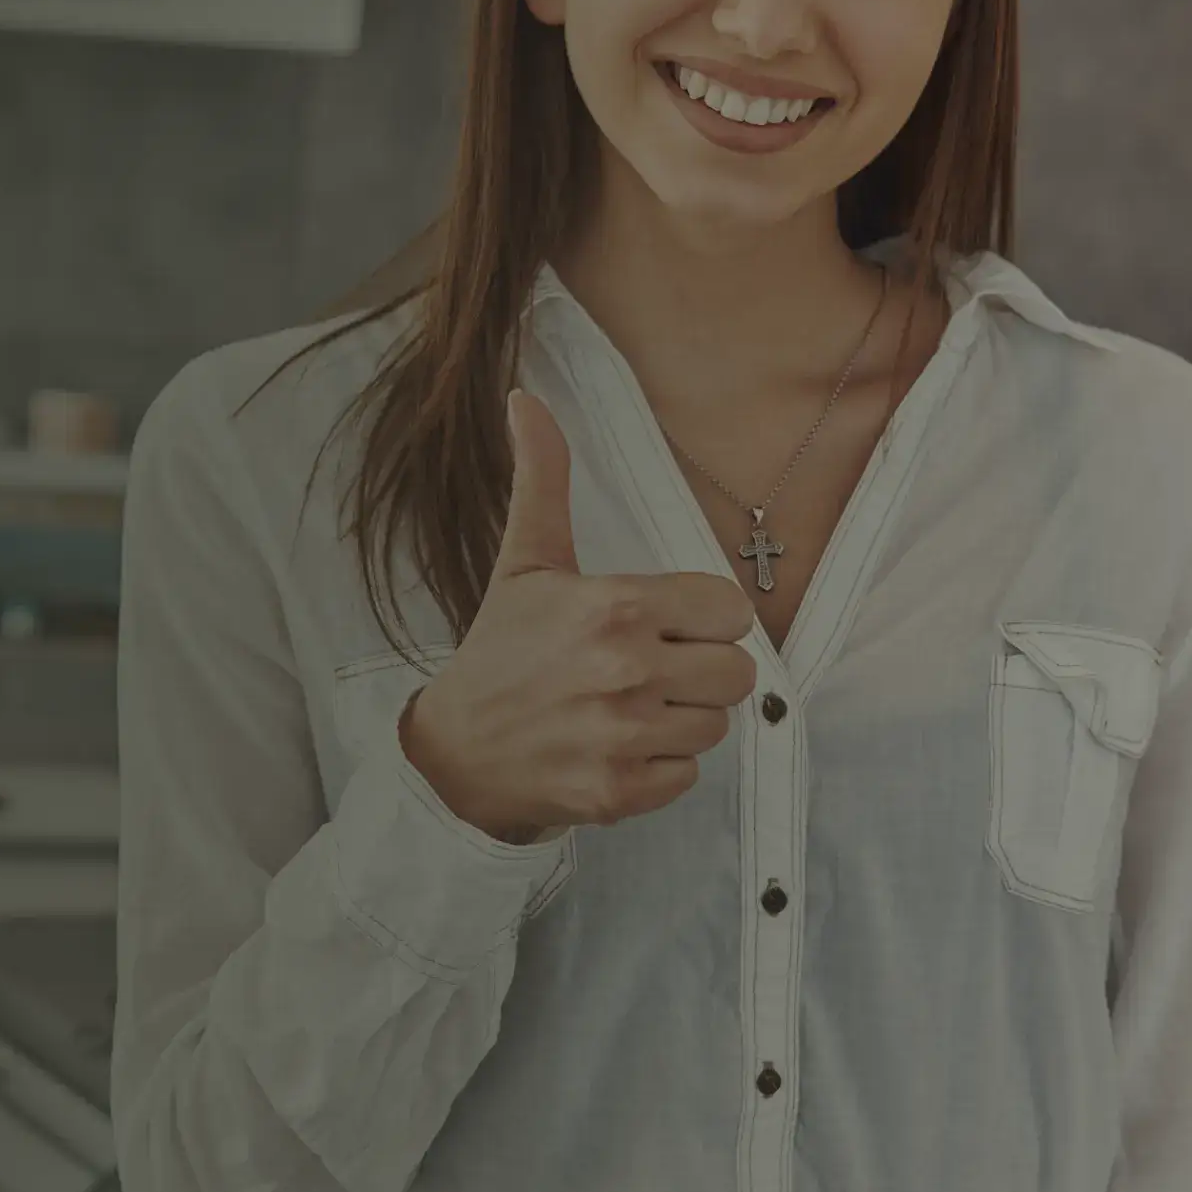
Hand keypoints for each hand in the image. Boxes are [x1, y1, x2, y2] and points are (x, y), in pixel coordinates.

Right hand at [401, 391, 759, 842]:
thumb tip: (525, 398)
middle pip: (737, 673)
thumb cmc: (500, 649)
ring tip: (628, 709)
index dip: (702, 619)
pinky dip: (659, 768)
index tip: (662, 626)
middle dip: (699, 672)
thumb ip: (543, 479)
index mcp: (615, 606)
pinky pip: (688, 775)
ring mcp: (622, 737)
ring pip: (715, 726)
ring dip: (680, 720)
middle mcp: (625, 671)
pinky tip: (616, 748)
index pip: (729, 611)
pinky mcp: (620, 792)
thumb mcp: (525, 561)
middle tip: (647, 671)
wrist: (455, 748)